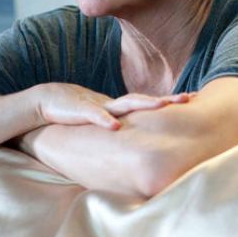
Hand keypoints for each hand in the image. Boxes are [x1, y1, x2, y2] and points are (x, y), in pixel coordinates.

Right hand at [32, 83, 194, 130]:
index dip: (169, 101)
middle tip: (188, 98)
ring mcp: (100, 106)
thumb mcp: (101, 120)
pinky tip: (114, 127)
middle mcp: (114, 105)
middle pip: (145, 101)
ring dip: (144, 104)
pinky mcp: (82, 111)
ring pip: (126, 104)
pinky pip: (95, 117)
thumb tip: (134, 137)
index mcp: (120, 107)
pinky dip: (105, 121)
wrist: (46, 102)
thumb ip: (117, 125)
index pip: (149, 103)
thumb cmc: (76, 112)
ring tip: (161, 106)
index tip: (191, 99)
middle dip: (167, 100)